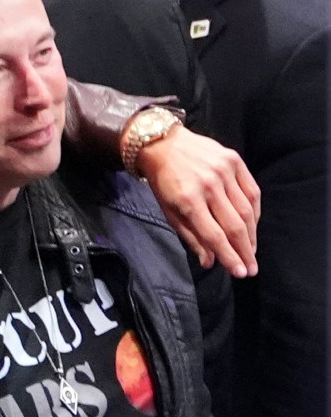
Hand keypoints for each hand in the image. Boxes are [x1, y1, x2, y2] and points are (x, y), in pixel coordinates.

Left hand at [137, 125, 259, 277]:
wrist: (163, 143)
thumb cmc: (163, 181)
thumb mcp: (168, 211)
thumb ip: (191, 236)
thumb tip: (209, 262)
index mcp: (188, 200)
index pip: (215, 235)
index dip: (229, 256)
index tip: (240, 273)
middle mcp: (209, 185)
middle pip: (234, 225)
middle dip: (245, 251)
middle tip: (251, 268)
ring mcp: (224, 171)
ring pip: (246, 210)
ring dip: (252, 235)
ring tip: (251, 251)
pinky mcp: (234, 160)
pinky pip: (252, 191)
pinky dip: (255, 212)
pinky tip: (253, 226)